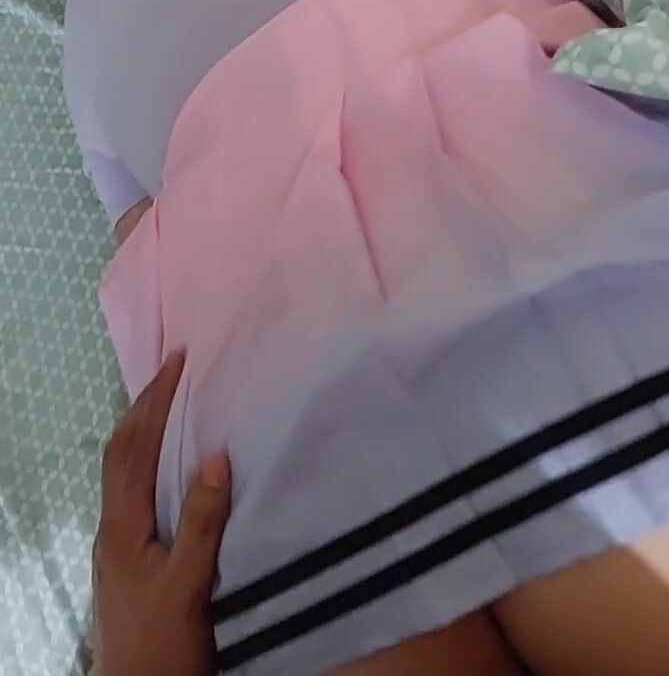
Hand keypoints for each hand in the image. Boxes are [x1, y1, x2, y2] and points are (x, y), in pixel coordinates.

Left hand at [93, 352, 231, 675]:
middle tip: (172, 369)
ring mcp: (114, 545)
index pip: (135, 448)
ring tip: (169, 402)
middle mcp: (112, 528)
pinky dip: (147, 460)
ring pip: (120, 471)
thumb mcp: (189, 587)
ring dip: (141, 430)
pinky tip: (169, 465)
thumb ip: (202, 523)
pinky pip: (130, 490)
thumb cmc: (163, 647)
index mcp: (123, 527)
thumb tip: (216, 454)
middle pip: (118, 451)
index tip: (177, 362)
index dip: (155, 402)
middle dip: (143, 406)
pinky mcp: (124, 559)